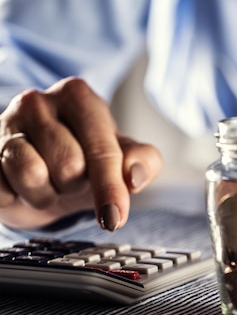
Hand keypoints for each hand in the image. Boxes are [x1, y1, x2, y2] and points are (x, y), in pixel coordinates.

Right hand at [0, 77, 162, 230]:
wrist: (41, 168)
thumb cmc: (87, 157)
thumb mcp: (123, 156)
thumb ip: (143, 161)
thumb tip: (135, 176)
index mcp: (78, 95)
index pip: (101, 149)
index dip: (110, 187)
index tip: (115, 218)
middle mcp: (37, 101)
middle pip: (68, 166)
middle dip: (76, 184)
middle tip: (72, 177)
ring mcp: (4, 124)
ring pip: (31, 175)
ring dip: (46, 194)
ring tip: (48, 181)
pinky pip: (1, 190)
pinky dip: (17, 198)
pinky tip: (20, 186)